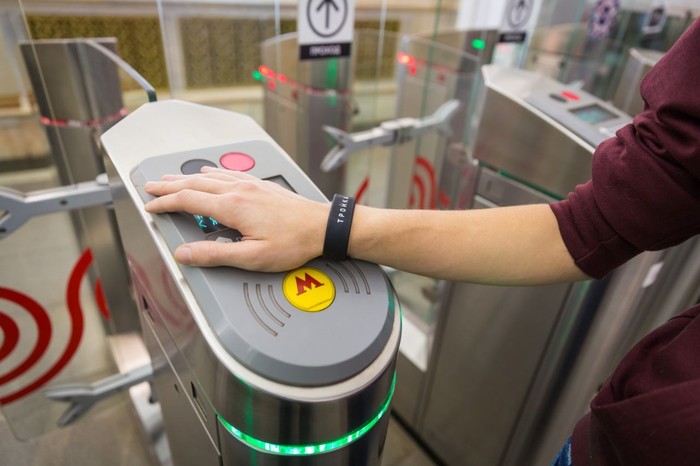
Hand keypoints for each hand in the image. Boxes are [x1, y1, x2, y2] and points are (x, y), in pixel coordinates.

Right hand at [143, 167, 328, 271]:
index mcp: (232, 207)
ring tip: (170, 179)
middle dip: (168, 185)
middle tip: (150, 186)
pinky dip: (210, 172)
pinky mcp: (260, 184)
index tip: (150, 207)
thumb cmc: (293, 242)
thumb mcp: (252, 257)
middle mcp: (238, 190)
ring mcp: (250, 184)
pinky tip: (209, 172)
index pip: (188, 201)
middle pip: (194, 183)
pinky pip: (227, 173)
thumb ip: (215, 255)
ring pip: (209, 176)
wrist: (322, 226)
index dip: (165, 203)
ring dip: (185, 178)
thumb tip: (185, 254)